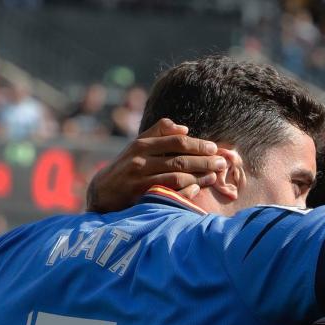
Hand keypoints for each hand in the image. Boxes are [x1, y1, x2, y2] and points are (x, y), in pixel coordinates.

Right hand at [86, 118, 225, 212]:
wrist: (102, 192)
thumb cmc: (126, 166)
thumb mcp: (137, 146)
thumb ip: (158, 133)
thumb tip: (183, 128)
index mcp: (142, 145)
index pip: (176, 141)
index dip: (198, 144)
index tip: (214, 148)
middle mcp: (140, 160)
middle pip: (179, 160)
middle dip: (204, 161)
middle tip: (222, 163)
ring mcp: (140, 180)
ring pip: (176, 177)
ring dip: (199, 177)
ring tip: (214, 176)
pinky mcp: (141, 196)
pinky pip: (169, 193)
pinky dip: (185, 191)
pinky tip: (197, 189)